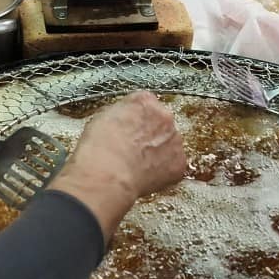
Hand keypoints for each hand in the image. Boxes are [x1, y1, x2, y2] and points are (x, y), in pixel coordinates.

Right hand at [48, 91, 186, 241]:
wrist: (107, 175)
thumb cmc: (99, 149)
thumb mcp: (101, 118)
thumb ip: (121, 114)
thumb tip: (123, 121)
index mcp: (144, 101)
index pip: (145, 104)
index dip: (135, 119)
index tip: (129, 129)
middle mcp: (164, 117)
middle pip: (161, 123)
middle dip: (150, 135)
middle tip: (133, 149)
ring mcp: (175, 141)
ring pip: (169, 145)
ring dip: (158, 153)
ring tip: (137, 166)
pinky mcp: (179, 164)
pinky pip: (173, 166)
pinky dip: (163, 172)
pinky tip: (145, 176)